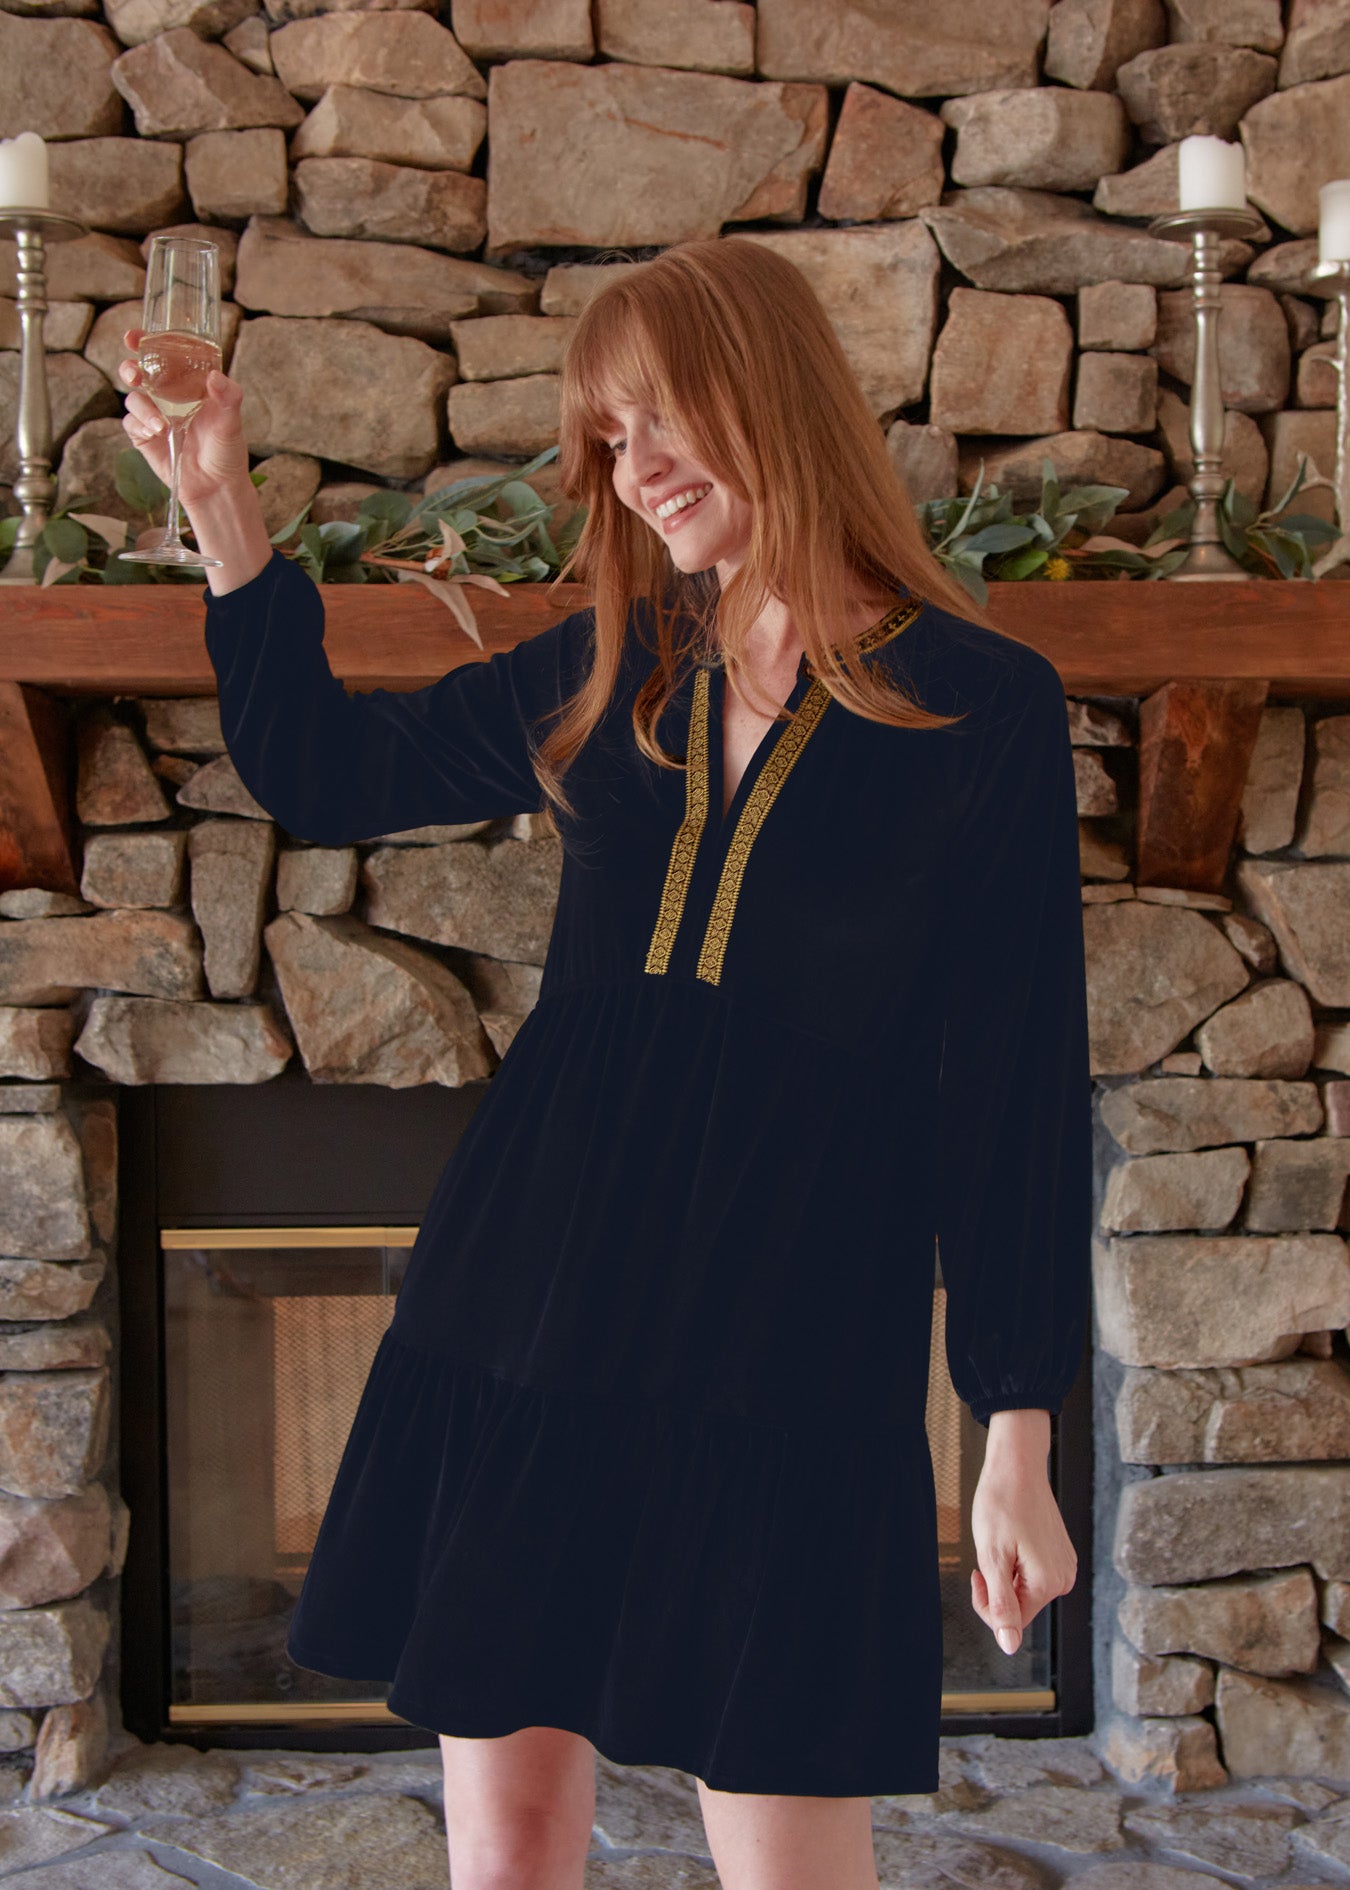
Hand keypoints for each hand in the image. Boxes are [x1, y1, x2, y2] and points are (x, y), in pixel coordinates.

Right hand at [117, 327, 252, 513]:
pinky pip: (131, 424)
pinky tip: (157, 433)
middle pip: (138, 372)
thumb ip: (228, 397)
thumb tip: (215, 376)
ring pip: (133, 398)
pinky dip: (140, 425)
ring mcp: (153, 416)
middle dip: (129, 368)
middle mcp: (167, 397)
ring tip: (160, 425)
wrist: (217, 487)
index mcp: (187, 384)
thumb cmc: (226, 450)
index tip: (134, 336)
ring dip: (141, 407)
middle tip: (134, 373)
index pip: (163, 356)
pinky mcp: (144, 437)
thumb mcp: (232, 422)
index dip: (145, 343)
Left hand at [969, 1412, 1076, 1656]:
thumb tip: (1009, 1646)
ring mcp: (1065, 1565)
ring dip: (1006, 1573)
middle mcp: (1064, 1579)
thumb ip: (1001, 1605)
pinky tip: (1014, 1538)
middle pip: (1020, 1606)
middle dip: (997, 1587)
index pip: (1012, 1621)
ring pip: (1024, 1589)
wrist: (1017, 1465)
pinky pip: (1033, 1573)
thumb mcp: (992, 1557)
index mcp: (1048, 1583)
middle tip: (989, 1552)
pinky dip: (1016, 1562)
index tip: (977, 1573)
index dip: (987, 1604)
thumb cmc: (1001, 1504)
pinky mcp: (1061, 1554)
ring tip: (1003, 1541)